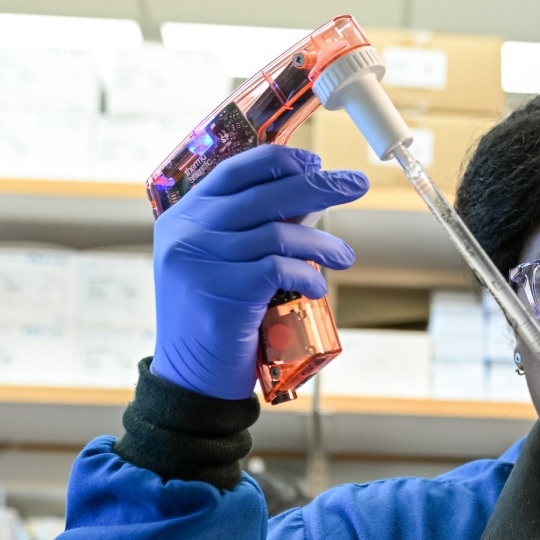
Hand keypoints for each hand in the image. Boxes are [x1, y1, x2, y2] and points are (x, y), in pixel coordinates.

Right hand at [151, 144, 368, 399]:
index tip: (317, 162)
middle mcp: (187, 233)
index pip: (236, 170)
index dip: (281, 160)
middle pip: (265, 193)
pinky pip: (281, 269)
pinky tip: (317, 286)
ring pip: (279, 233)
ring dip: (323, 243)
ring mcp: (201, 261)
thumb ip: (250, 229)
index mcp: (183, 217)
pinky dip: (308, 275)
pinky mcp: (223, 292)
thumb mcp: (221, 263)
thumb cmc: (215, 319)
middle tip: (356, 185)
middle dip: (319, 185)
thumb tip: (312, 196)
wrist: (191, 379)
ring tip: (345, 255)